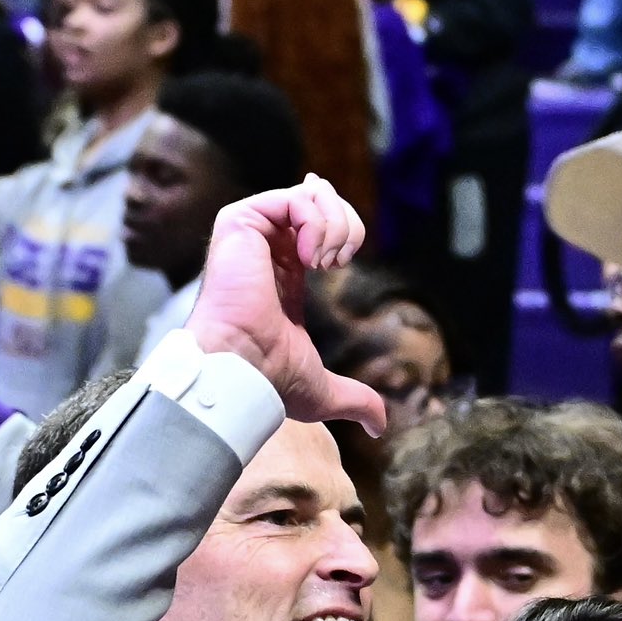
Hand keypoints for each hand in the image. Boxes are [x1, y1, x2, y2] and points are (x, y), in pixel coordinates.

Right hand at [186, 176, 386, 435]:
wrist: (244, 374)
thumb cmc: (271, 382)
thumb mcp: (324, 390)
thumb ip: (356, 399)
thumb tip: (381, 427)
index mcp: (282, 275)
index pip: (316, 227)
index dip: (342, 222)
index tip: (348, 252)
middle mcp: (264, 249)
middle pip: (317, 199)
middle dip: (346, 224)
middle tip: (340, 261)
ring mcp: (250, 233)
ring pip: (309, 194)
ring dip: (335, 227)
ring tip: (327, 263)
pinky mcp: (240, 222)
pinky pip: (294, 199)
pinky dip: (318, 225)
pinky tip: (314, 260)